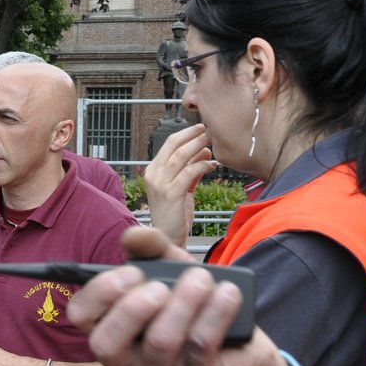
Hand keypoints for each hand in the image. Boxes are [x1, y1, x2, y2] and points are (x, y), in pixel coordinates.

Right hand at [69, 227, 287, 365]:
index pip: (81, 316)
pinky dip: (214, 314)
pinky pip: (199, 348)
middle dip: (131, 310)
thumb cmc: (197, 311)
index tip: (131, 272)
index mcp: (110, 331)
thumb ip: (153, 250)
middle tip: (159, 286)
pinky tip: (228, 293)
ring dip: (182, 304)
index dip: (99, 293)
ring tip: (202, 279)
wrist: (245, 355)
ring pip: (158, 343)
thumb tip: (133, 237)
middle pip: (105, 343)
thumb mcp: (173, 272)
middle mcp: (124, 362)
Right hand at [144, 124, 215, 246]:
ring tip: (212, 142)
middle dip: (194, 135)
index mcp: (153, 170)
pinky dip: (202, 165)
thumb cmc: (174, 213)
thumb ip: (190, 169)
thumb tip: (205, 150)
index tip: (202, 128)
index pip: (169, 143)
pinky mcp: (171, 194)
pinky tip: (212, 165)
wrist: (167, 237)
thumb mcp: (182, 187)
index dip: (187, 133)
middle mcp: (153, 174)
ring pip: (181, 156)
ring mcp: (160, 184)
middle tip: (211, 130)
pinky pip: (189, 173)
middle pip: (174, 145)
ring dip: (199, 146)